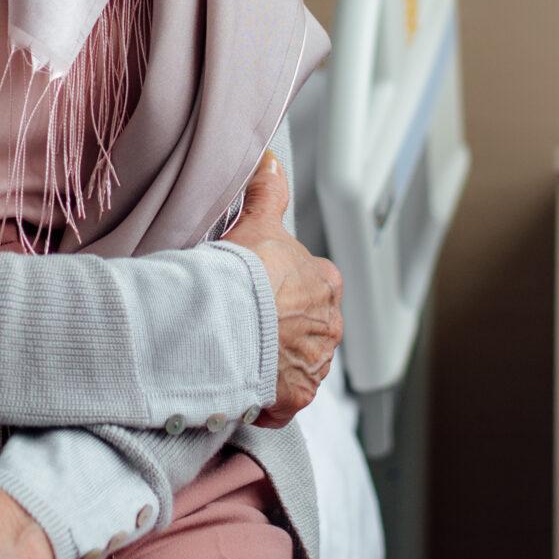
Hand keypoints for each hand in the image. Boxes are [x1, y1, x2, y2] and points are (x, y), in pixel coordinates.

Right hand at [219, 149, 343, 427]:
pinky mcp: (297, 397)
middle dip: (282, 330)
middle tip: (246, 326)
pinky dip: (268, 399)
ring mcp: (315, 364)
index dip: (283, 288)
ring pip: (297, 364)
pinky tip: (244, 386)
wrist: (229, 324)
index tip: (257, 292)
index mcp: (326, 283)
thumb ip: (268, 190)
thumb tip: (271, 158)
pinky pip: (284, 401)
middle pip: (307, 328)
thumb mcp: (258, 222)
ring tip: (241, 357)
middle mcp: (330, 326)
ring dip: (275, 364)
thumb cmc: (244, 273)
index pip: (312, 285)